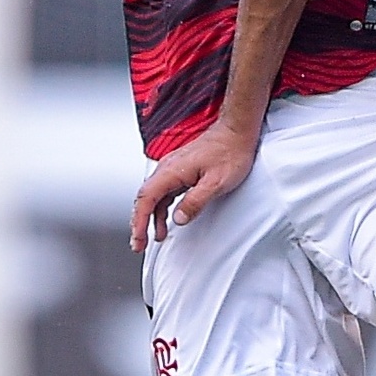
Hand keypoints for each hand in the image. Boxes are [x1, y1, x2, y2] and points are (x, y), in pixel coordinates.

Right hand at [130, 123, 257, 249]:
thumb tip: (178, 219)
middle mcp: (167, 168)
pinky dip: (160, 208)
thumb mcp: (215, 183)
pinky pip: (163, 192)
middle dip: (138, 223)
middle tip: (138, 244)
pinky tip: (165, 219)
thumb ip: (195, 202)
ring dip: (149, 217)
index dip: (139, 222)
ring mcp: (173, 168)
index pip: (145, 200)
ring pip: (153, 196)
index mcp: (171, 171)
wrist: (237, 131)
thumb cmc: (229, 152)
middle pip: (144, 198)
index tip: (138, 239)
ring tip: (151, 237)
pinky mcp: (181, 169)